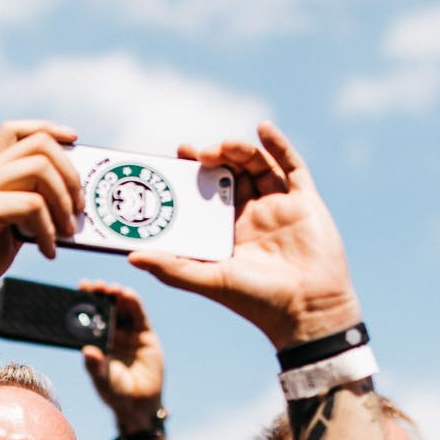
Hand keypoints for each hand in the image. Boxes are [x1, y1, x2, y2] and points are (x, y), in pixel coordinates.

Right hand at [0, 120, 81, 313]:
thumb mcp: (2, 234)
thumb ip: (26, 219)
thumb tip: (67, 218)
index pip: (17, 130)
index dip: (50, 129)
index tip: (74, 141)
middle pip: (40, 144)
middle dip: (71, 173)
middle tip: (78, 209)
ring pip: (40, 167)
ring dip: (65, 200)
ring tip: (68, 232)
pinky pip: (32, 204)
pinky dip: (49, 230)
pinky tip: (48, 252)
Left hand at [77, 281, 164, 431]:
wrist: (140, 405)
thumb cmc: (115, 394)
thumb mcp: (103, 381)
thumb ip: (95, 367)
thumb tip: (87, 351)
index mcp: (97, 340)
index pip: (89, 316)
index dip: (84, 301)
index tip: (79, 289)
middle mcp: (112, 333)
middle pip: (105, 307)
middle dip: (100, 294)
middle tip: (93, 285)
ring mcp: (129, 332)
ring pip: (122, 307)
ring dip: (116, 295)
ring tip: (111, 288)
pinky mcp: (145, 334)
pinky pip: (139, 315)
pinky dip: (134, 303)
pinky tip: (128, 295)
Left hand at [129, 123, 359, 350]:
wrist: (308, 311)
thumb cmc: (258, 302)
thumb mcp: (209, 281)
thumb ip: (172, 267)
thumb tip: (130, 256)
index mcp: (227, 233)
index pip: (205, 194)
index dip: (192, 174)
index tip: (177, 157)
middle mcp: (252, 216)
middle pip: (230, 174)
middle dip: (214, 158)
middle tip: (198, 152)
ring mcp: (279, 207)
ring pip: (258, 166)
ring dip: (240, 151)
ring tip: (224, 147)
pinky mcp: (305, 203)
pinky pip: (292, 167)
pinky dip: (279, 145)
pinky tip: (263, 128)